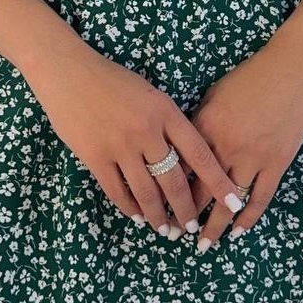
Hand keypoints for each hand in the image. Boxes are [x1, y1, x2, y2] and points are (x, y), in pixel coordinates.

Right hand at [26, 43, 243, 239]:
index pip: (200, 155)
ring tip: (166, 230)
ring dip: (158, 216)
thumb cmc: (113, 81)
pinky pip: (117, 191)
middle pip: (174, 181)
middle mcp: (146, 131)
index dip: (219, 183)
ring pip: (146, 192)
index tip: (233, 203)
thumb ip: (168, 124)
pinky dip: (129, 207)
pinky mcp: (94, 156)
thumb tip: (186, 160)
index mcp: (166, 113)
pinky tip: (137, 216)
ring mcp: (119, 145)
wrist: (69, 72)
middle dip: (186, 210)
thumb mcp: (150, 95)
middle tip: (192, 227)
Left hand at [185, 38, 302, 249]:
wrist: (291, 71)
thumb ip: (197, 125)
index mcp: (204, 128)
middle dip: (185, 216)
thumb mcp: (213, 96)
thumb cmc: (249, 78)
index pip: (179, 168)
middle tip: (172, 234)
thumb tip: (182, 149)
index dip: (166, 191)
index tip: (156, 208)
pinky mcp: (277, 162)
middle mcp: (225, 147)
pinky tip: (238, 231)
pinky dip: (249, 217)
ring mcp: (253, 157)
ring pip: (228, 201)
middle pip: (200, 190)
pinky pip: (261, 197)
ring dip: (215, 226)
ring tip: (203, 245)